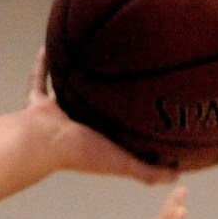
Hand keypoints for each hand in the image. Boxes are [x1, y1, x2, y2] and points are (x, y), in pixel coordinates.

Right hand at [25, 47, 179, 184]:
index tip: (146, 111)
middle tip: (121, 78)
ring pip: (66, 94)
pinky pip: (40, 80)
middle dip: (106, 101)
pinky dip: (43, 64)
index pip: (118, 137)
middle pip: (94, 112)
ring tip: (87, 57)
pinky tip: (51, 42)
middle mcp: (77, 129)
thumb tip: (178, 175)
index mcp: (97, 143)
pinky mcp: (38, 105)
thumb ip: (148, 172)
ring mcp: (57, 116)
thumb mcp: (121, 162)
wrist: (42, 143)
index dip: (131, 129)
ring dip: (75, 79)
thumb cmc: (81, 154)